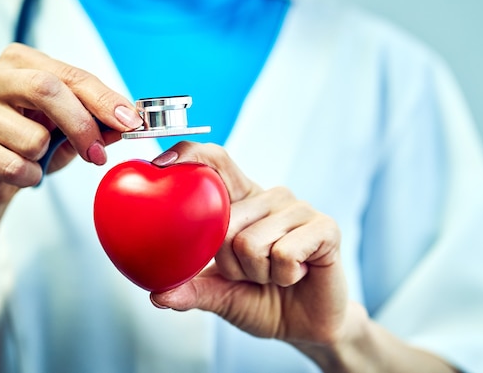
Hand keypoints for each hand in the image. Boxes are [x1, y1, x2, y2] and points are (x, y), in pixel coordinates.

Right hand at [0, 43, 142, 204]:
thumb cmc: (30, 141)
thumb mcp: (68, 127)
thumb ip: (97, 121)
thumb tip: (128, 123)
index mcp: (21, 61)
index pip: (72, 75)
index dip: (105, 100)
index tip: (131, 122)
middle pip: (48, 91)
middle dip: (83, 127)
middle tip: (98, 155)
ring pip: (33, 138)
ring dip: (46, 157)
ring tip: (34, 156)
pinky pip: (15, 166)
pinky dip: (29, 176)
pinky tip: (17, 170)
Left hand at [150, 142, 348, 348]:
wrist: (305, 327)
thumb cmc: (261, 300)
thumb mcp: (220, 295)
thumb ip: (192, 289)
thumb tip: (157, 294)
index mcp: (242, 201)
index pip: (216, 161)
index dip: (191, 155)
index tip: (161, 165)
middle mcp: (269, 197)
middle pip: (225, 223)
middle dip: (231, 265)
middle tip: (251, 274)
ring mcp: (298, 209)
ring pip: (251, 243)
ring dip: (258, 274)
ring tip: (274, 275)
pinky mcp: (325, 227)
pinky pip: (283, 253)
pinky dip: (284, 276)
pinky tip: (297, 275)